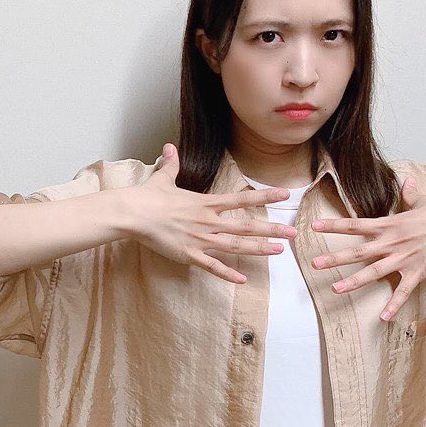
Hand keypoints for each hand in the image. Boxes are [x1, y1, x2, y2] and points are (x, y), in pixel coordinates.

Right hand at [120, 143, 295, 283]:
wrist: (133, 214)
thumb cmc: (147, 197)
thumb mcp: (163, 178)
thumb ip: (171, 164)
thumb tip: (169, 147)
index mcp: (206, 203)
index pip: (242, 199)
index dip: (265, 196)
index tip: (285, 195)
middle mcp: (208, 221)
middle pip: (246, 226)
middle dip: (272, 229)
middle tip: (292, 233)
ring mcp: (200, 239)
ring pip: (236, 246)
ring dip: (258, 249)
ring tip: (278, 252)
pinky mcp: (189, 255)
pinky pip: (212, 267)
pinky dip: (228, 274)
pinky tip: (242, 280)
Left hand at [308, 177, 425, 319]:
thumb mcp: (424, 201)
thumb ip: (411, 196)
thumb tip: (407, 182)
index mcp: (390, 224)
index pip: (356, 225)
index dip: (334, 226)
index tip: (314, 226)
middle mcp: (392, 242)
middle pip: (358, 251)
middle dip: (335, 258)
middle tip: (314, 264)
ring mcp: (405, 258)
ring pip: (374, 272)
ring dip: (354, 282)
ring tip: (335, 289)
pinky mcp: (419, 271)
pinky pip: (403, 291)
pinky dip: (394, 306)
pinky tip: (383, 318)